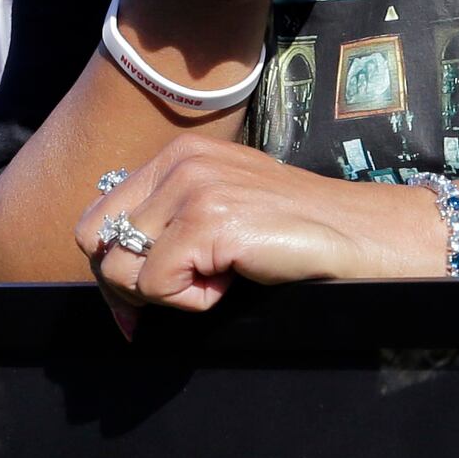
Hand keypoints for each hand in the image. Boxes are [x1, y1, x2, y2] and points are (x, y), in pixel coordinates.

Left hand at [75, 136, 437, 319]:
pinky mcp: (210, 221)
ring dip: (169, 293)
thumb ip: (169, 227)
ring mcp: (193, 188)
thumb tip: (115, 292)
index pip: (97, 218)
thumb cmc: (295, 234)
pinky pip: (157, 285)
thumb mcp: (221, 213)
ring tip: (222, 278)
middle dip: (129, 284)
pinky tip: (235, 281)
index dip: (112, 266)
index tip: (145, 298)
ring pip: (121, 269)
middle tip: (185, 292)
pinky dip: (194, 301)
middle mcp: (179, 162)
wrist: (361, 236)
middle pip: (97, 244)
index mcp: (176, 156)